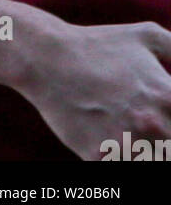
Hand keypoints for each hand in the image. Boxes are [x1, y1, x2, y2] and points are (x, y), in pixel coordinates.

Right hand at [20, 19, 170, 160]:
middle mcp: (153, 123)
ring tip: (131, 135)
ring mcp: (127, 144)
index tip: (168, 119)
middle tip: (149, 128)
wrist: (46, 57)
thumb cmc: (98, 45)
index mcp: (167, 95)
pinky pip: (123, 168)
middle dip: (167, 139)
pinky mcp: (101, 158)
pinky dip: (122, 159)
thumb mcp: (145, 35)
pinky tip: (113, 143)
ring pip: (154, 162)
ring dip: (148, 153)